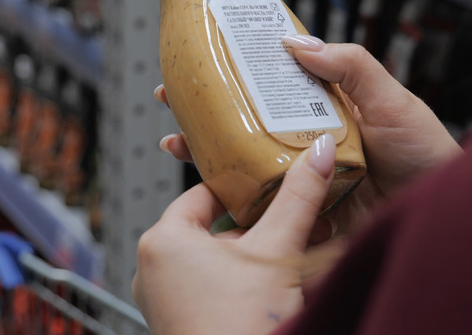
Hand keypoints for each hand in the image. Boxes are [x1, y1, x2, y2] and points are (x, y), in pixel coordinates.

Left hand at [133, 135, 338, 334]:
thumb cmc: (239, 328)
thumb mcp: (276, 251)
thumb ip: (299, 197)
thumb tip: (317, 154)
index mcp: (163, 241)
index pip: (204, 193)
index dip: (242, 186)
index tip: (269, 181)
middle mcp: (154, 269)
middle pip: (216, 229)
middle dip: (261, 224)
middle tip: (294, 217)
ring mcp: (164, 301)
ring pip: (218, 260)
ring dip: (257, 253)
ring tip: (294, 248)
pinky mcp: (180, 323)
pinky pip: (213, 288)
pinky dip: (243, 280)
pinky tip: (276, 283)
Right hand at [154, 35, 460, 232]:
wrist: (442, 212)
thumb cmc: (425, 153)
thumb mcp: (390, 99)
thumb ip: (351, 66)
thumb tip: (296, 39)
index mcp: (322, 115)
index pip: (268, 91)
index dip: (233, 79)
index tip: (199, 65)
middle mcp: (305, 148)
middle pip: (245, 130)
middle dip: (204, 117)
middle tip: (169, 103)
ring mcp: (301, 186)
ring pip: (243, 171)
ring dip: (205, 158)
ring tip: (175, 144)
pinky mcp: (302, 222)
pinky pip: (263, 214)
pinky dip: (231, 208)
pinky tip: (207, 198)